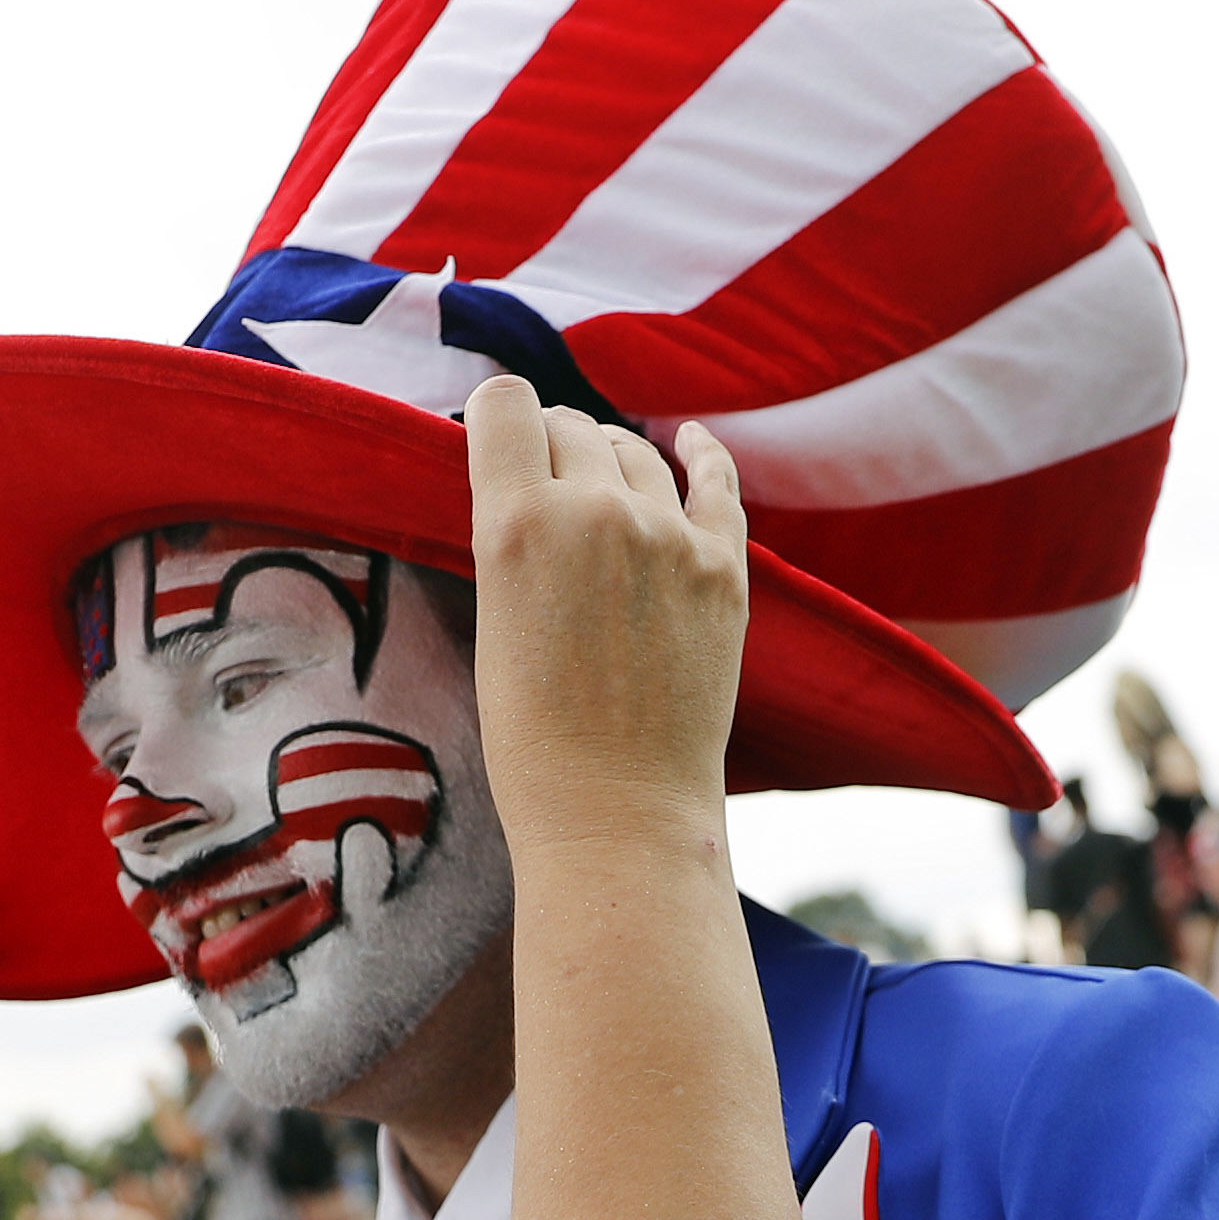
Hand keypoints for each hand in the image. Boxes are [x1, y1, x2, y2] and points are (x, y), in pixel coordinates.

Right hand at [461, 381, 746, 857]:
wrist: (619, 815)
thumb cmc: (534, 741)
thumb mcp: (491, 618)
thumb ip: (512, 537)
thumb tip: (529, 483)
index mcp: (518, 523)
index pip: (505, 405)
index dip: (497, 418)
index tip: (498, 443)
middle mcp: (597, 511)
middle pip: (570, 427)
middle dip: (550, 449)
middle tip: (544, 486)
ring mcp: (672, 536)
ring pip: (634, 450)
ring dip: (611, 461)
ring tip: (599, 489)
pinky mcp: (726, 568)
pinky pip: (717, 479)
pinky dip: (701, 451)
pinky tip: (691, 439)